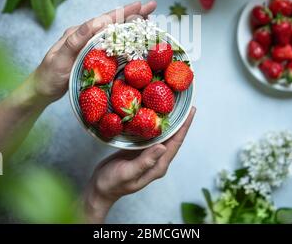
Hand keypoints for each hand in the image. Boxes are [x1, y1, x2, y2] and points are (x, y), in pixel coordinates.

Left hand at [32, 1, 156, 103]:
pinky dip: (125, 39)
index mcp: (79, 33)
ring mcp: (90, 45)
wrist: (42, 89)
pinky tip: (134, 40)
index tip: (139, 5)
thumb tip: (95, 22)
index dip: (123, 12)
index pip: (104, 20)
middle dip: (133, 14)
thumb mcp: (60, 57)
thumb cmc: (50, 75)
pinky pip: (112, 45)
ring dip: (131, 25)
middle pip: (113, 23)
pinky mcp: (93, 56)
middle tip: (152, 7)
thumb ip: (76, 40)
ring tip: (149, 19)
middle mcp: (86, 36)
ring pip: (114, 32)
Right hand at [83, 107, 195, 222]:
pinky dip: (155, 124)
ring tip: (173, 106)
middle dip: (180, 121)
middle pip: (173, 138)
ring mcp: (149, 154)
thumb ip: (145, 162)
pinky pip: (152, 135)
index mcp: (158, 165)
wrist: (100, 188)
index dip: (184, 127)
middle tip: (184, 103)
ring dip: (169, 122)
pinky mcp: (140, 150)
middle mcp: (157, 159)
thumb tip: (163, 147)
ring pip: (163, 135)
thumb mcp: (128, 173)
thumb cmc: (113, 183)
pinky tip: (154, 114)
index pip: (176, 143)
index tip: (191, 111)